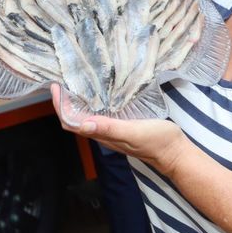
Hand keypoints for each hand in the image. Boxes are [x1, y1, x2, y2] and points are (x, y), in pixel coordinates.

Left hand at [50, 84, 187, 173]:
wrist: (175, 152)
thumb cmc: (156, 142)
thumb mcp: (133, 132)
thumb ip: (110, 128)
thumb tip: (84, 124)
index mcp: (103, 135)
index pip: (71, 122)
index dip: (61, 106)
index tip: (56, 87)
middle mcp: (104, 133)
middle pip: (75, 119)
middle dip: (66, 101)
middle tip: (64, 80)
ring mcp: (113, 130)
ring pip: (87, 117)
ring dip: (78, 102)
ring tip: (77, 82)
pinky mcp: (123, 126)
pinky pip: (102, 115)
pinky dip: (94, 103)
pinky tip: (101, 93)